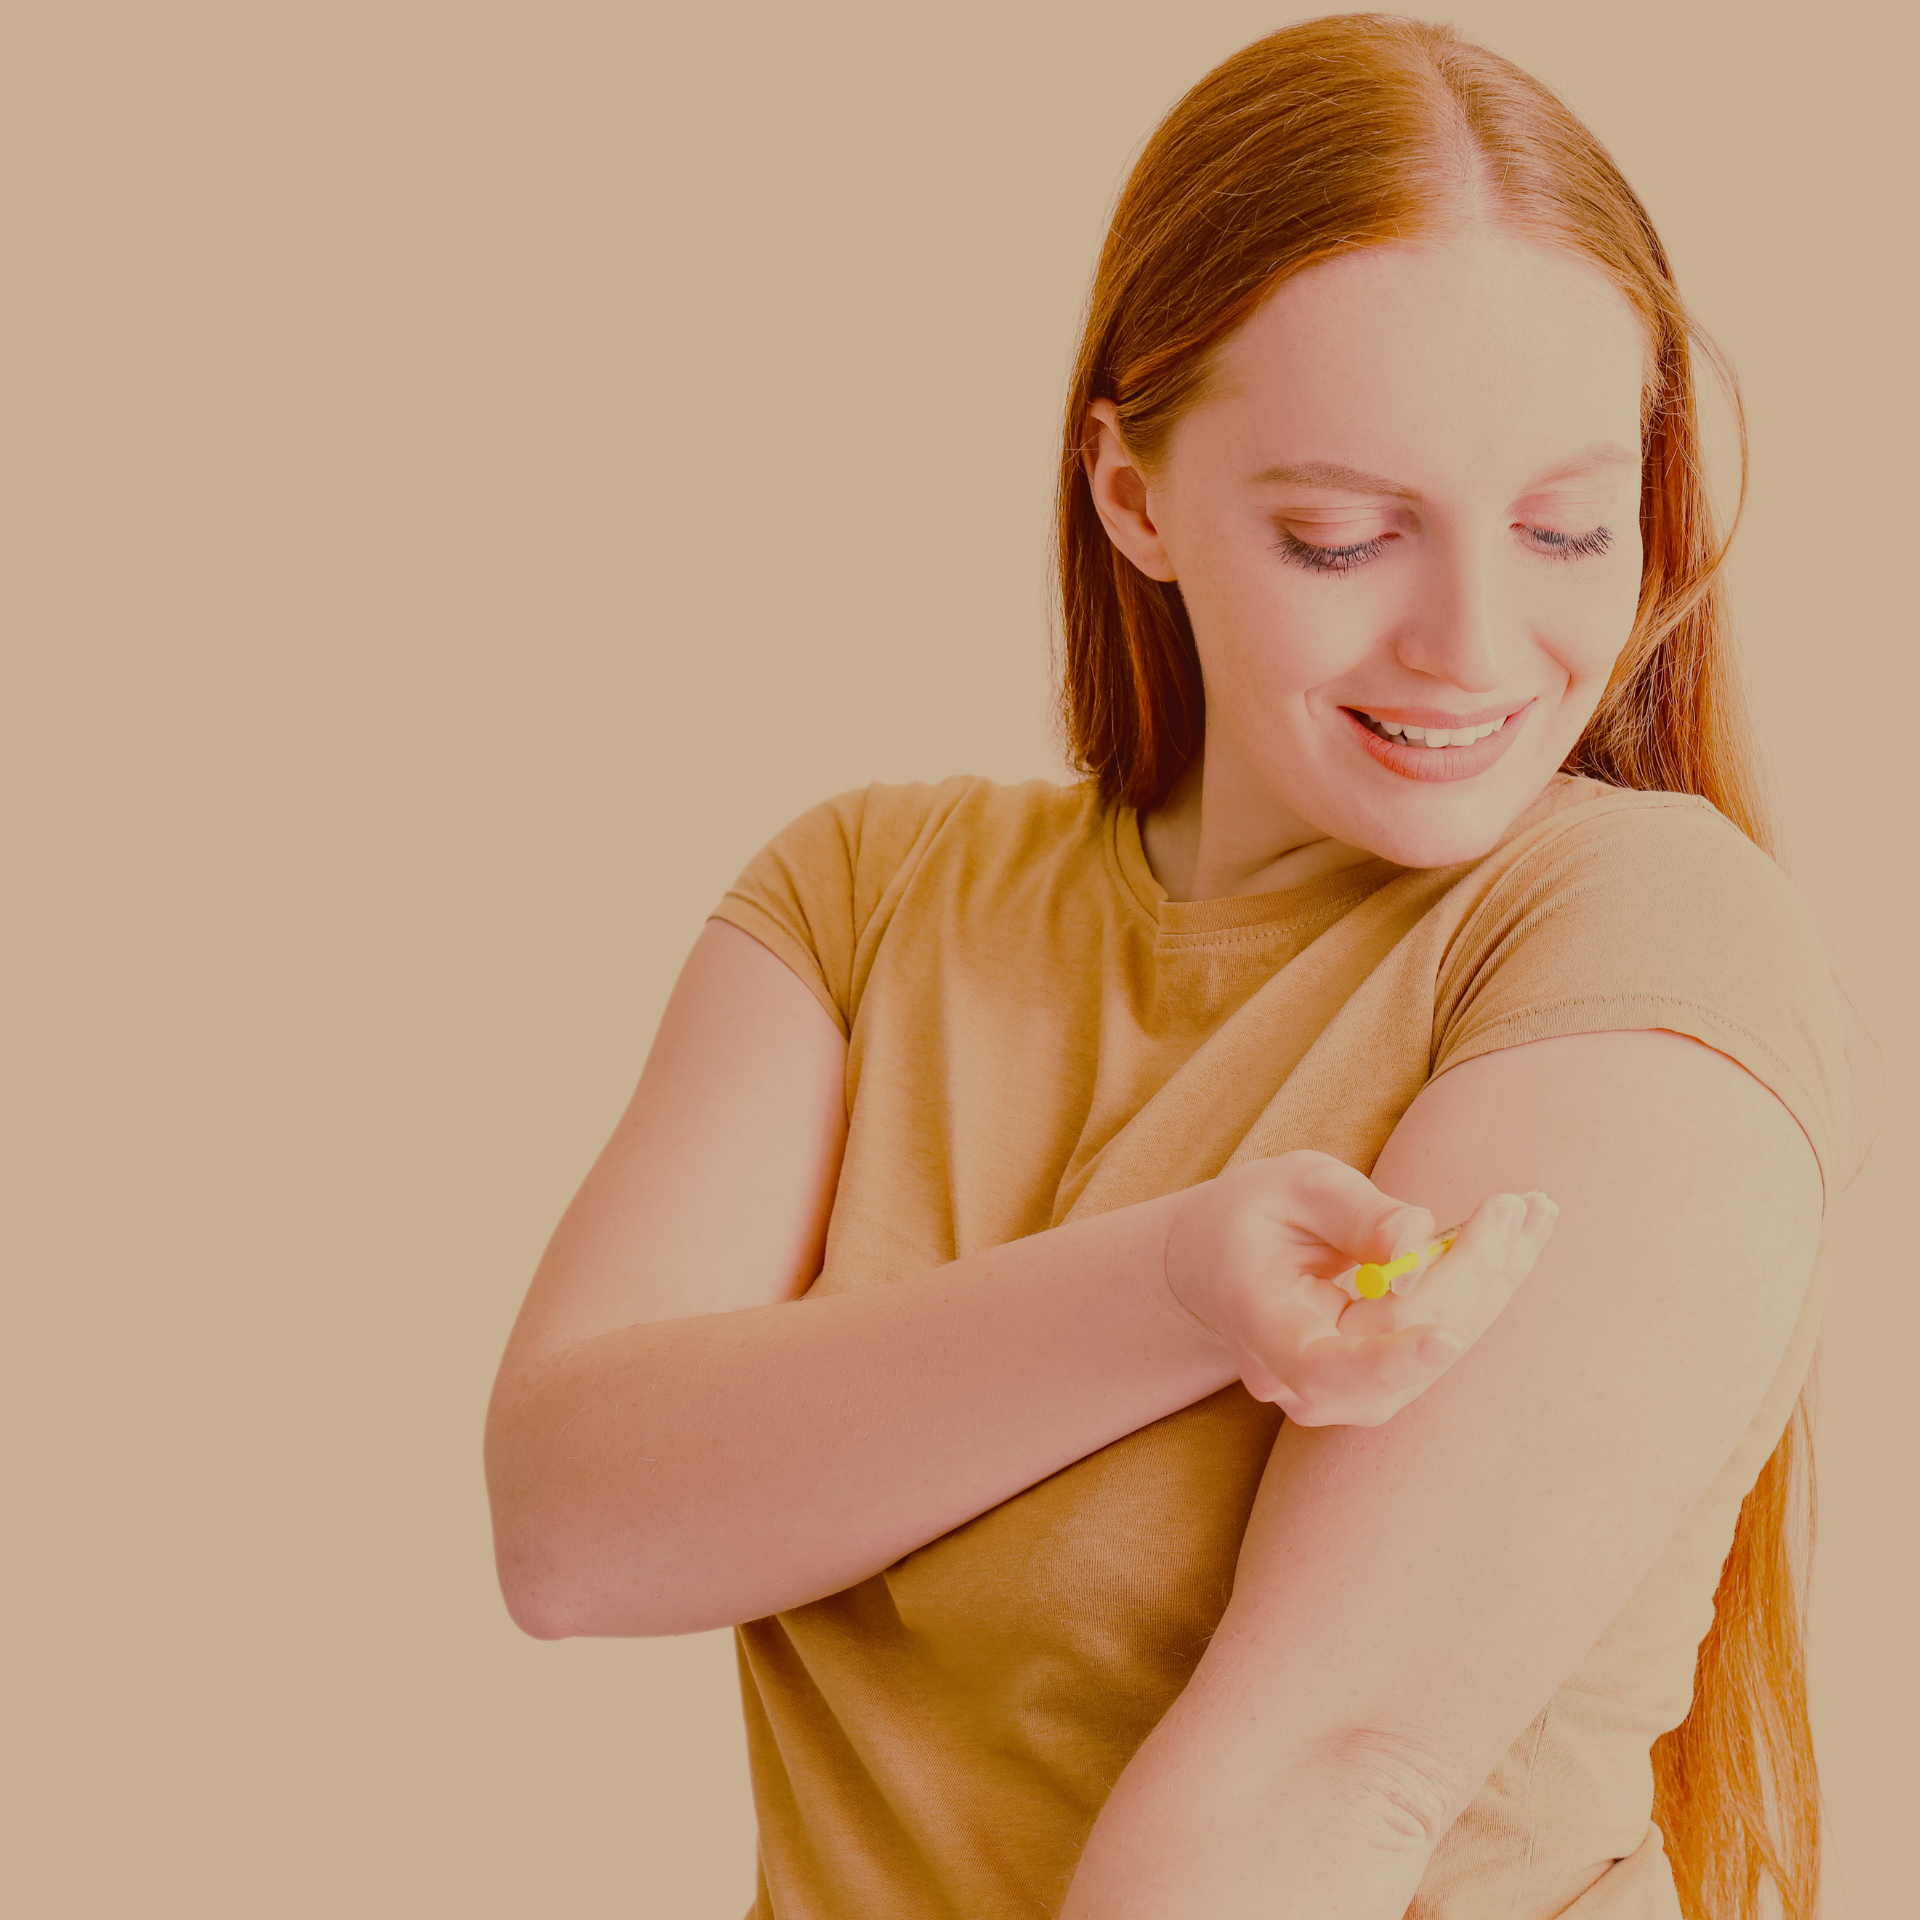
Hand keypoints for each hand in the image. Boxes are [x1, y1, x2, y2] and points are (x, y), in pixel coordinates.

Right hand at [1161, 1150, 1557, 1426]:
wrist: (1226, 1261)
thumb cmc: (1256, 1215)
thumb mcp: (1294, 1186)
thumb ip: (1356, 1213)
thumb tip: (1418, 1242)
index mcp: (1262, 1326)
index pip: (1321, 1367)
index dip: (1386, 1361)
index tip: (1444, 1341)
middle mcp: (1302, 1380)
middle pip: (1402, 1341)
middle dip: (1473, 1273)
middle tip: (1520, 1205)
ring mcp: (1346, 1394)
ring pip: (1437, 1344)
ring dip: (1495, 1278)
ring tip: (1534, 1212)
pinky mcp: (1385, 1385)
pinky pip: (1444, 1338)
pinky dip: (1484, 1286)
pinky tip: (1517, 1236)